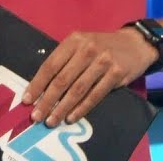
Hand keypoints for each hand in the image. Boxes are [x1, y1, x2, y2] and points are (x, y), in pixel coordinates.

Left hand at [22, 28, 157, 127]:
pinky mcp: (116, 74)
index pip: (51, 65)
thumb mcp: (81, 44)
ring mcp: (103, 61)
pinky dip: (81, 109)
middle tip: (36, 116)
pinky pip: (95, 95)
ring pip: (77, 90)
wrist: (135, 44)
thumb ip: (64, 60)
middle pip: (62, 79)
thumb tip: (41, 87)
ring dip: (62, 108)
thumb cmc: (101, 46)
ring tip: (51, 121)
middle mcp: (87, 49)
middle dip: (47, 100)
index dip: (38, 84)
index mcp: (74, 40)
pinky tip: (71, 118)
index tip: (27, 100)